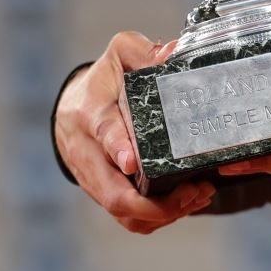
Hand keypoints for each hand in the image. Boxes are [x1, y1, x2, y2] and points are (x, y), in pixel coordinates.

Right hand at [56, 32, 215, 232]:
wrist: (72, 109)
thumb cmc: (104, 80)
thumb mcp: (120, 54)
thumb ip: (142, 52)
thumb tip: (171, 54)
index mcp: (90, 112)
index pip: (102, 132)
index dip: (117, 149)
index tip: (134, 162)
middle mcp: (87, 152)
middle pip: (112, 192)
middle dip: (154, 202)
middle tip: (194, 190)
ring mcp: (93, 179)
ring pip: (122, 212)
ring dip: (162, 213)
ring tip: (198, 196)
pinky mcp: (102, 195)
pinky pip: (127, 218)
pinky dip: (157, 218)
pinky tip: (187, 204)